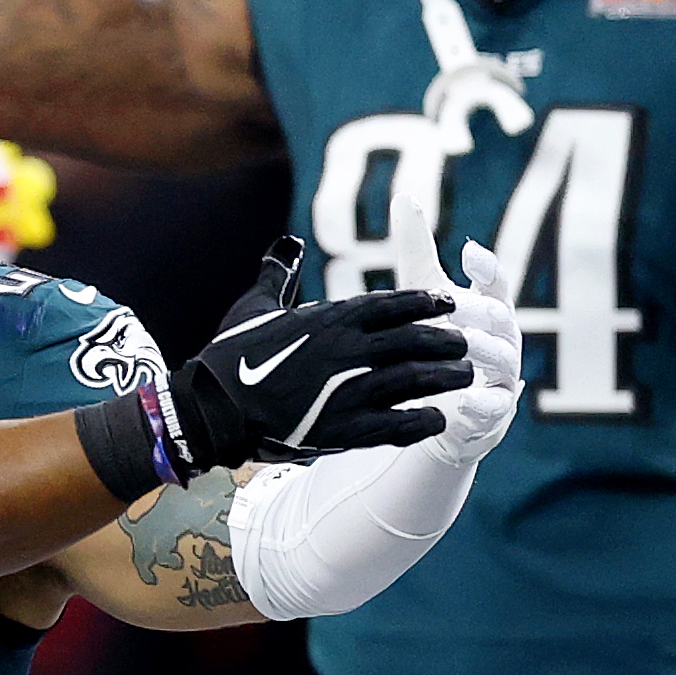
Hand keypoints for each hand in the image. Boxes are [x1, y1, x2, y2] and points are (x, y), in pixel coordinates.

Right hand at [166, 240, 467, 470]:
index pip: (396, 304)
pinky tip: (438, 418)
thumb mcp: (254, 305)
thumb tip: (287, 245)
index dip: (428, 304)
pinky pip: (399, 425)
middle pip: (418, 339)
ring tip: (464, 379)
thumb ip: (279, 273)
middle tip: (465, 345)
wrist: (210, 407)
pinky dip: (424, 421)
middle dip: (448, 341)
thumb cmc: (230, 354)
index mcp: (332, 317)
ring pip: (418, 380)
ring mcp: (349, 390)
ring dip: (447, 379)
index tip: (448, 304)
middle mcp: (348, 349)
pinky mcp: (343, 429)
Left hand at [419, 240, 524, 466]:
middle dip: (476, 312)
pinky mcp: (495, 412)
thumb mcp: (422, 295)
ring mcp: (502, 375)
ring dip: (479, 353)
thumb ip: (417, 249)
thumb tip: (404, 196)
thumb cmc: (433, 339)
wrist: (438, 407)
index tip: (469, 252)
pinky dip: (481, 403)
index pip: (495, 283)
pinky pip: (494, 406)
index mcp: (488, 307)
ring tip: (460, 348)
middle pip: (498, 318)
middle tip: (452, 309)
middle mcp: (503, 337)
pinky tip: (462, 400)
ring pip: (501, 358)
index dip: (486, 267)